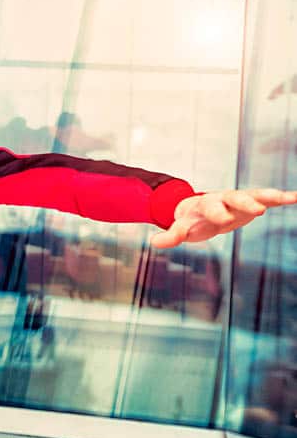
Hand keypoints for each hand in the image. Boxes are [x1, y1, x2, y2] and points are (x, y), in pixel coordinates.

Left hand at [151, 188, 296, 247]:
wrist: (202, 208)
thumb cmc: (192, 220)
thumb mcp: (182, 228)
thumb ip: (172, 235)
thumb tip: (154, 243)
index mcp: (204, 205)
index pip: (209, 207)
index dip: (216, 213)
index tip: (223, 220)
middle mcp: (223, 198)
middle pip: (233, 197)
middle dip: (243, 202)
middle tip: (256, 209)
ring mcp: (239, 198)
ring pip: (254, 194)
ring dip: (268, 196)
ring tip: (285, 197)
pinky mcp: (252, 201)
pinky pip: (268, 197)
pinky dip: (281, 197)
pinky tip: (296, 197)